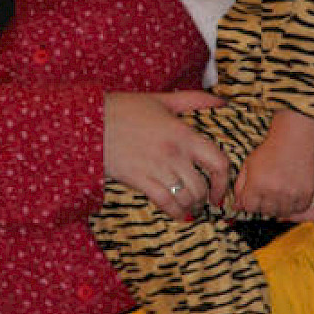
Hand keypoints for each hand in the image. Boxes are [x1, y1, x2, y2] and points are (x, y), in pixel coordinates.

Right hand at [103, 91, 230, 219]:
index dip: (224, 181)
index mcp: (184, 133)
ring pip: (186, 197)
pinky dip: (175, 212)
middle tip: (202, 201)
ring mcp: (157, 168)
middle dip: (205, 198)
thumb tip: (222, 100)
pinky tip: (177, 214)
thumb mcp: (162, 100)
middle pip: (202, 186)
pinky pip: (166, 203)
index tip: (220, 190)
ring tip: (190, 207)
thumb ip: (194, 100)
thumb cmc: (125, 109)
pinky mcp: (140, 180)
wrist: (89, 121)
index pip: (218, 161)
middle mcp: (174, 153)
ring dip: (191, 206)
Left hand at [232, 111, 313, 218]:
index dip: (251, 202)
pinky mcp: (306, 194)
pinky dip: (295, 205)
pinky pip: (298, 210)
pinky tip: (291, 193)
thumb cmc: (270, 150)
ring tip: (280, 193)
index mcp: (256, 184)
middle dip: (264, 204)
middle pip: (265, 212)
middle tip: (269, 191)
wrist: (295, 139)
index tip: (255, 195)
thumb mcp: (248, 165)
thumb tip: (236, 207)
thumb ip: (240, 187)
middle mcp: (274, 191)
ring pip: (282, 213)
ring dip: (279, 206)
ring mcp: (291, 194)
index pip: (249, 207)